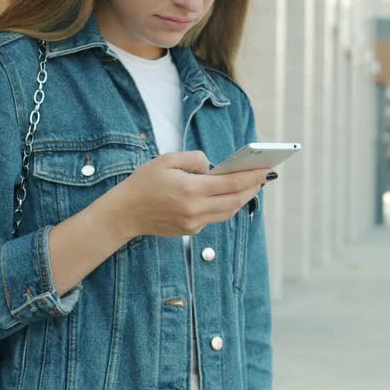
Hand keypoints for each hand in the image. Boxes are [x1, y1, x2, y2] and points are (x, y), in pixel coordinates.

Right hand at [94, 151, 269, 239]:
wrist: (124, 213)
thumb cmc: (143, 183)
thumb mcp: (166, 160)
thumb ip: (194, 159)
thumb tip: (212, 167)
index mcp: (190, 189)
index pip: (231, 184)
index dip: (252, 177)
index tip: (265, 169)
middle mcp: (195, 209)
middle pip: (235, 200)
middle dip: (252, 188)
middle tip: (263, 177)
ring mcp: (194, 223)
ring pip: (228, 212)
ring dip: (242, 199)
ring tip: (251, 186)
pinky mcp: (190, 230)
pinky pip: (214, 217)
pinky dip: (225, 206)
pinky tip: (228, 196)